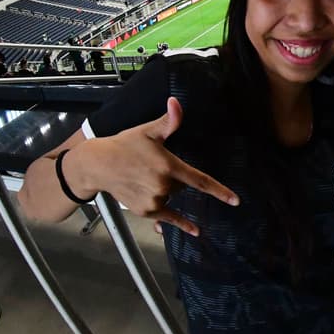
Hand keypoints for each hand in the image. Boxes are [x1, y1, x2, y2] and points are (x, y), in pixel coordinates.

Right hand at [67, 97, 237, 235]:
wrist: (97, 165)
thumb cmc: (124, 145)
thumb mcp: (148, 131)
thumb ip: (168, 121)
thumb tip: (176, 102)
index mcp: (168, 166)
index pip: (200, 180)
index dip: (220, 191)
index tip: (236, 201)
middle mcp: (163, 186)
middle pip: (182, 186)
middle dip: (174, 178)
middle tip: (152, 167)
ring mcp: (154, 200)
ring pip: (172, 197)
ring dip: (165, 190)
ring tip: (143, 178)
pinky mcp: (145, 210)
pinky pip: (168, 217)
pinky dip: (179, 223)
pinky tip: (195, 231)